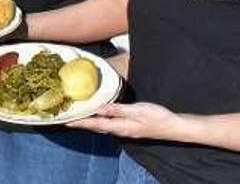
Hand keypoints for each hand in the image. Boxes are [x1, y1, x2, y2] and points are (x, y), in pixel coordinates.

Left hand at [67, 102, 184, 140]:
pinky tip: (97, 115)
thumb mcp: (138, 110)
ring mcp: (124, 130)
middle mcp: (119, 130)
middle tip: (66, 118)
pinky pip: (108, 124)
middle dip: (80, 123)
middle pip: (95, 127)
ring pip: (101, 126)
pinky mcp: (127, 127)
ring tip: (77, 116)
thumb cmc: (157, 117)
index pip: (95, 124)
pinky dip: (99, 120)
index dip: (80, 122)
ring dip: (88, 122)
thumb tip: (100, 108)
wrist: (174, 127)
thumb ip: (118, 110)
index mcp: (120, 127)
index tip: (66, 121)